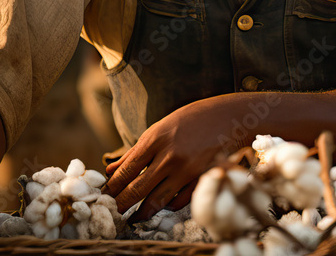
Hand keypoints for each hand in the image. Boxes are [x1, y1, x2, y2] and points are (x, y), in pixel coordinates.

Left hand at [104, 99, 236, 220]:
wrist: (231, 116)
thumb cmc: (193, 119)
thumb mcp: (161, 127)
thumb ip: (136, 151)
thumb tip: (111, 170)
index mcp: (156, 139)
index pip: (126, 170)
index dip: (112, 187)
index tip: (104, 196)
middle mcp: (169, 156)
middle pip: (137, 189)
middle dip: (121, 204)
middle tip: (112, 212)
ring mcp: (187, 171)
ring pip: (157, 201)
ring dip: (142, 212)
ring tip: (132, 218)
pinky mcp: (201, 181)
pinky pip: (179, 201)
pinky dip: (168, 206)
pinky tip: (161, 207)